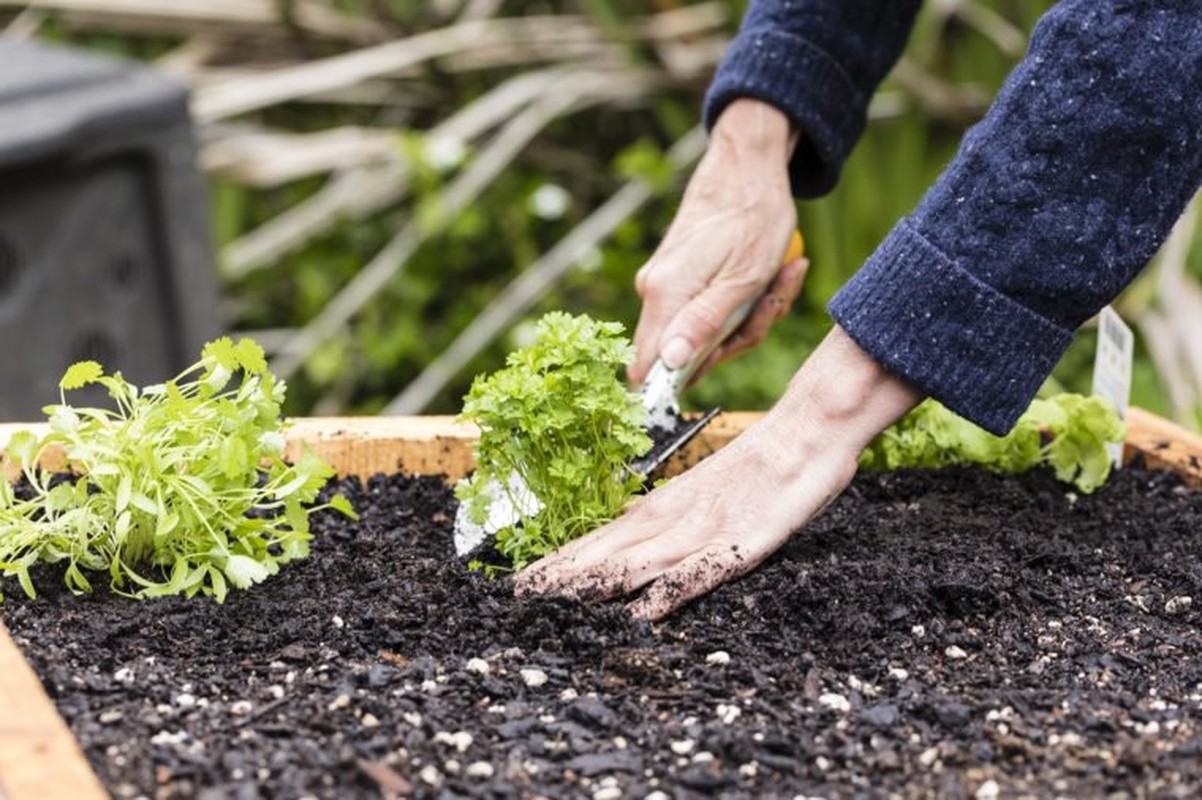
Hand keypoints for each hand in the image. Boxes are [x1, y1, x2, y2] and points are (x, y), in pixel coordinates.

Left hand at [515, 327, 922, 619]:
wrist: (805, 432)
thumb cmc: (756, 468)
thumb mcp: (701, 496)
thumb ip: (666, 522)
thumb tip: (625, 548)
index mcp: (661, 508)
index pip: (599, 538)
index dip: (558, 560)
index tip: (518, 582)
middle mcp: (673, 518)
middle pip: (607, 550)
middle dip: (561, 575)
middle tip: (517, 596)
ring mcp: (704, 530)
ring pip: (641, 560)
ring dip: (596, 582)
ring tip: (557, 601)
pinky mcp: (740, 542)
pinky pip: (701, 571)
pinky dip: (669, 591)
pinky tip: (643, 611)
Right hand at [629, 99, 808, 385]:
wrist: (746, 164)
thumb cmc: (753, 218)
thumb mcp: (742, 281)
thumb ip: (703, 325)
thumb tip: (670, 366)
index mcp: (666, 296)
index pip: (649, 370)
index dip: (681, 382)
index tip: (722, 359)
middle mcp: (654, 290)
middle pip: (684, 353)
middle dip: (735, 339)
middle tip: (771, 304)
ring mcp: (664, 281)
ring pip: (702, 329)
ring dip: (747, 316)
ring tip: (780, 279)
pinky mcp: (677, 273)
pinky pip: (707, 307)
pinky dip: (741, 300)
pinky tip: (770, 276)